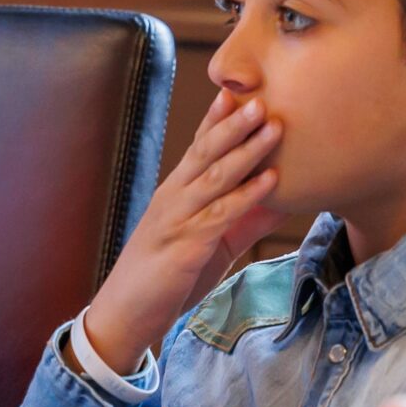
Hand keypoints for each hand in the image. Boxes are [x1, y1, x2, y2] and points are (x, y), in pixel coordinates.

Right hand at [79, 91, 287, 367]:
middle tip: (261, 97)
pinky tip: (271, 178)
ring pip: (215, 175)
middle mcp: (172, 198)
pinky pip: (222, 213)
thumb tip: (280, 202)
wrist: (125, 314)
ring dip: (246, 149)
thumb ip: (242, 220)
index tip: (236, 91)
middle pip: (205, 151)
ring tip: (272, 125)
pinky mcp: (186, 245)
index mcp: (174, 194)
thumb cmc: (166, 278)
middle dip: (234, 123)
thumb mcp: (210, 244)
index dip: (216, 120)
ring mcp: (177, 219)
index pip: (197, 148)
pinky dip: (248, 193)